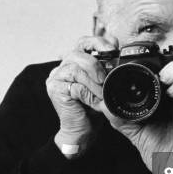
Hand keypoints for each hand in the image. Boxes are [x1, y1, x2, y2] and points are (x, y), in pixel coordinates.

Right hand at [46, 36, 115, 156]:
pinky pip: (75, 86)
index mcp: (74, 61)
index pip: (84, 42)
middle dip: (96, 64)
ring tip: (102, 93)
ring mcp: (56, 77)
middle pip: (77, 52)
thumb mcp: (104, 84)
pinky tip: (96, 102)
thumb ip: (106, 66)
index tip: (113, 50)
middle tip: (106, 78)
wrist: (82, 131)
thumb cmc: (93, 108)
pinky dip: (89, 94)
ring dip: (93, 82)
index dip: (98, 42)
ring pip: (76, 68)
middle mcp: (62, 66)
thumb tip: (117, 48)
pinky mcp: (54, 89)